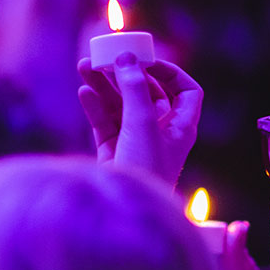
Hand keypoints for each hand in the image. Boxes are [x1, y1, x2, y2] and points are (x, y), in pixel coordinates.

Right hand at [76, 53, 201, 188]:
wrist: (124, 212)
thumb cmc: (145, 169)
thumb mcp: (143, 123)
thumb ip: (135, 88)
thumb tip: (125, 58)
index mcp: (180, 127)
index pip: (185, 91)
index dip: (170, 72)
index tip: (147, 61)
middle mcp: (160, 133)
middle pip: (146, 93)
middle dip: (125, 74)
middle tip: (105, 56)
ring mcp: (135, 142)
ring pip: (120, 105)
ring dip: (104, 85)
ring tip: (84, 66)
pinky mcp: (113, 152)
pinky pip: (104, 123)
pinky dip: (95, 106)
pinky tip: (84, 92)